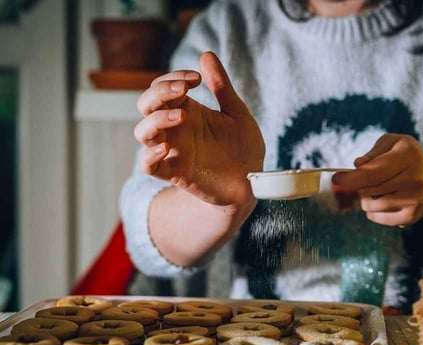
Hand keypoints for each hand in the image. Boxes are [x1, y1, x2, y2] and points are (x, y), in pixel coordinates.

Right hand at [134, 51, 264, 207]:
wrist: (250, 182)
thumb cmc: (243, 148)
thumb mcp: (237, 114)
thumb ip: (222, 88)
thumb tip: (206, 55)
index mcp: (187, 111)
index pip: (163, 87)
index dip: (173, 77)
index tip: (197, 79)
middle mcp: (176, 129)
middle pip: (146, 105)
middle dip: (159, 93)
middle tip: (184, 91)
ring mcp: (173, 150)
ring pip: (143, 133)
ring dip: (156, 120)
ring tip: (182, 117)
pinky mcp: (175, 173)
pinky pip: (148, 166)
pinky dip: (149, 156)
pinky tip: (167, 147)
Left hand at [332, 134, 422, 225]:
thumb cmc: (405, 157)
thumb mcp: (392, 143)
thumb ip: (373, 152)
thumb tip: (358, 165)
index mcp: (409, 155)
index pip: (373, 172)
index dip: (350, 178)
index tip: (336, 179)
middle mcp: (416, 178)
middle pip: (368, 190)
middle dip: (359, 186)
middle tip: (365, 182)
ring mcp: (415, 199)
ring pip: (371, 206)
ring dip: (366, 199)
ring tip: (378, 191)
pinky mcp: (411, 217)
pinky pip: (377, 218)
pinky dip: (374, 212)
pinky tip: (385, 202)